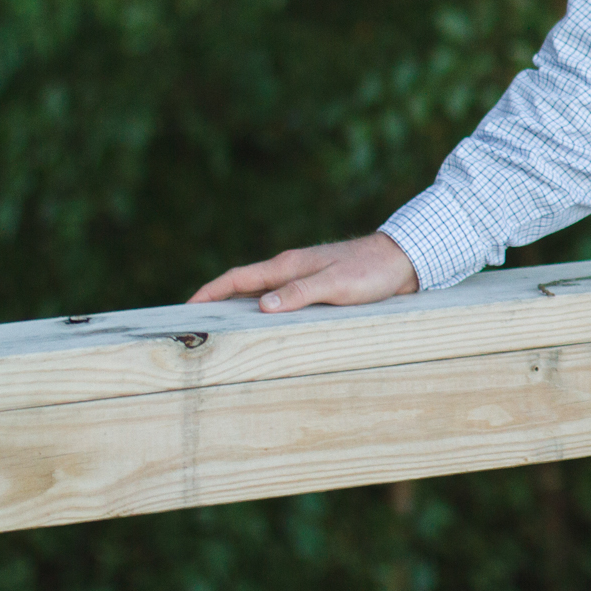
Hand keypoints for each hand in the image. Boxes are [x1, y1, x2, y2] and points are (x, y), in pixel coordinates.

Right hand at [189, 232, 418, 311]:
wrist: (403, 260)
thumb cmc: (370, 271)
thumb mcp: (335, 284)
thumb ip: (300, 294)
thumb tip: (262, 307)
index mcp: (288, 265)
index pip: (238, 278)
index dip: (210, 293)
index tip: (186, 308)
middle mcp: (291, 269)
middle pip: (244, 286)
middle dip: (217, 303)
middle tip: (196, 324)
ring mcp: (304, 276)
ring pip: (263, 294)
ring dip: (241, 309)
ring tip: (223, 331)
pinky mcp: (319, 286)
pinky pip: (282, 300)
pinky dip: (266, 311)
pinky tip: (266, 327)